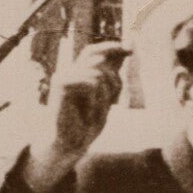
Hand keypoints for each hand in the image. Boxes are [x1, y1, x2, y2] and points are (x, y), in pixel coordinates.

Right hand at [24, 42, 127, 190]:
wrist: (67, 145)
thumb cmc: (86, 125)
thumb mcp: (106, 99)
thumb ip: (112, 77)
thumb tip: (125, 52)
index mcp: (78, 74)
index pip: (93, 52)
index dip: (111, 47)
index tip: (131, 49)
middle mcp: (70, 72)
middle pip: (96, 57)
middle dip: (112, 71)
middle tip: (113, 94)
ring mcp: (64, 76)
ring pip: (98, 74)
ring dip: (104, 97)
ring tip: (94, 113)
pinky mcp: (61, 83)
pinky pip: (90, 84)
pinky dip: (94, 102)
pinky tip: (86, 115)